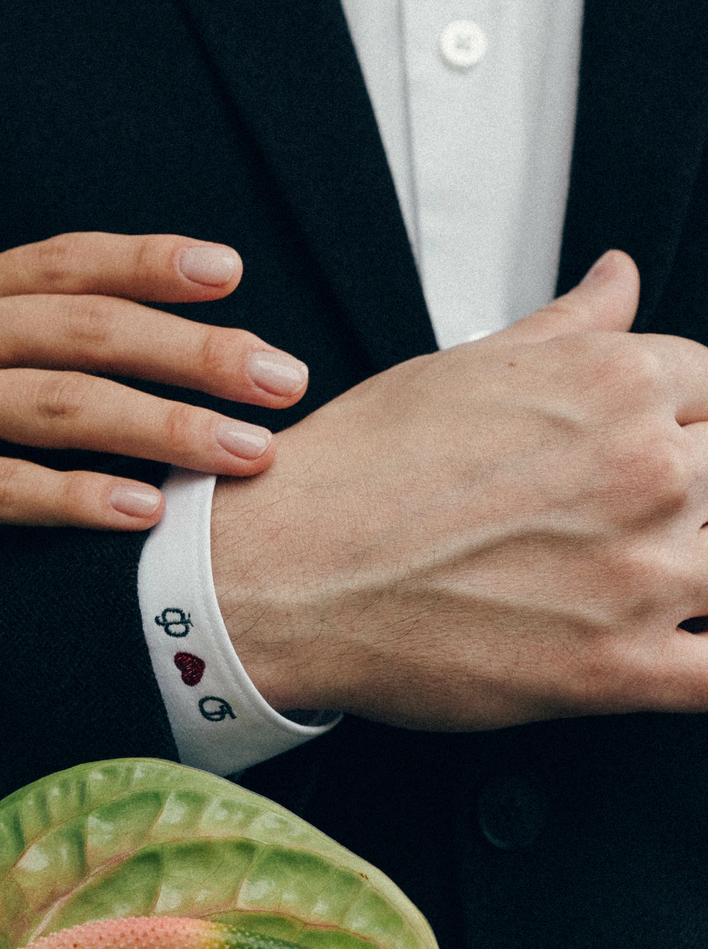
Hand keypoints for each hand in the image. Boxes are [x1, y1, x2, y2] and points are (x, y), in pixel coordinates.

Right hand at [0, 232, 306, 632]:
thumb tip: (82, 361)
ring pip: (60, 404)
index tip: (232, 272)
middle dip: (195, 350)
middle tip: (282, 375)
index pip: (63, 261)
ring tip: (246, 451)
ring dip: (162, 425)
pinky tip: (138, 513)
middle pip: (88, 326)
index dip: (151, 260)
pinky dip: (72, 500)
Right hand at [213, 250, 707, 729]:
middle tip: (618, 520)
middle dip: (692, 496)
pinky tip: (685, 653)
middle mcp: (645, 467)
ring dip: (696, 569)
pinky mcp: (616, 669)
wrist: (281, 578)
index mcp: (616, 382)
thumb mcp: (463, 367)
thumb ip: (570, 327)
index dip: (689, 425)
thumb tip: (620, 278)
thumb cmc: (356, 474)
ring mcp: (639, 573)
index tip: (660, 452)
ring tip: (639, 579)